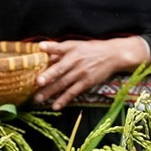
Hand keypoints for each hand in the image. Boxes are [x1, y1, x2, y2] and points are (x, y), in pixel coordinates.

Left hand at [33, 36, 148, 108]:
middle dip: (49, 75)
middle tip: (38, 82)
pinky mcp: (87, 82)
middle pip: (60, 68)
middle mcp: (76, 60)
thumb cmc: (90, 49)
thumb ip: (59, 50)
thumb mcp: (76, 45)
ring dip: (50, 91)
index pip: (59, 47)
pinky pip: (73, 92)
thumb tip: (42, 52)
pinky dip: (64, 99)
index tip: (40, 47)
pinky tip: (55, 106)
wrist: (112, 55)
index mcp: (71, 48)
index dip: (50, 47)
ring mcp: (81, 72)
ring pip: (64, 83)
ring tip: (38, 99)